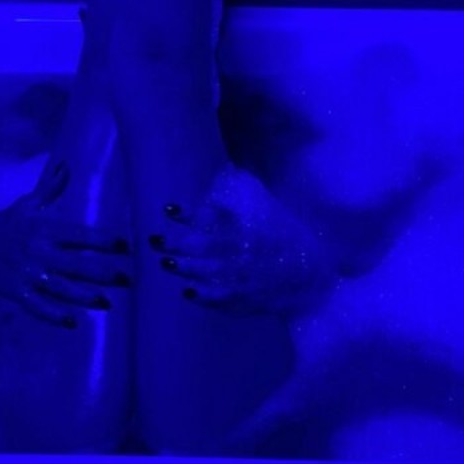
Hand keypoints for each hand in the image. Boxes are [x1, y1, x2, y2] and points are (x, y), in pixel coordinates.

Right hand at [0, 161, 132, 329]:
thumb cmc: (4, 223)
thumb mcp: (27, 204)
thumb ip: (50, 188)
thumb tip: (66, 165)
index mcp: (44, 229)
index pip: (80, 235)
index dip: (104, 241)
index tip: (126, 246)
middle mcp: (39, 252)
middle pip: (77, 265)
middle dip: (104, 273)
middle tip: (127, 279)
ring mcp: (27, 274)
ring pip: (62, 289)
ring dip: (86, 297)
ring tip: (107, 302)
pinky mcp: (16, 292)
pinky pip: (38, 307)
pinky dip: (55, 316)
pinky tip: (73, 322)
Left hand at [148, 168, 331, 319]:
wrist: (310, 279)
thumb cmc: (285, 237)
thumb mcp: (270, 208)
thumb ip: (246, 187)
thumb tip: (228, 164)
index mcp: (246, 226)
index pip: (212, 217)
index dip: (187, 213)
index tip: (168, 208)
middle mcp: (240, 251)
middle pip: (200, 246)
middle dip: (173, 243)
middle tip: (153, 239)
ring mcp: (239, 277)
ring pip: (203, 272)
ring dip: (181, 267)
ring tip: (165, 262)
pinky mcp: (241, 299)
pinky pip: (215, 298)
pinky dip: (199, 295)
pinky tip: (187, 291)